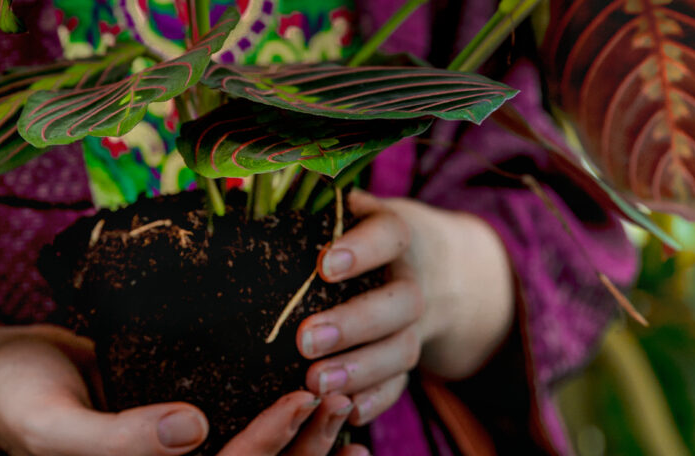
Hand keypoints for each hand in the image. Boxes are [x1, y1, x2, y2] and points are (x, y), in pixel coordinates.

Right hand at [0, 323, 368, 455]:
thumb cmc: (13, 398)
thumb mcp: (54, 426)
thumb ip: (119, 440)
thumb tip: (194, 430)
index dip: (270, 445)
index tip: (304, 397)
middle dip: (306, 445)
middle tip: (341, 395)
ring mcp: (177, 453)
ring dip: (306, 439)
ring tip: (345, 401)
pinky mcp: (180, 424)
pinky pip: (240, 430)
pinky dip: (284, 427)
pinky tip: (316, 405)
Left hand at [298, 191, 514, 425]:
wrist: (445, 267)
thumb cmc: (373, 232)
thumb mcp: (358, 206)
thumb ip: (317, 201)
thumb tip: (249, 182)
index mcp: (401, 233)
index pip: (390, 235)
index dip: (363, 250)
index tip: (325, 265)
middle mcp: (416, 280)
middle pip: (399, 303)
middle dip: (354, 324)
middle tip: (306, 341)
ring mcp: (419, 324)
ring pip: (402, 349)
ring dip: (361, 369)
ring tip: (315, 384)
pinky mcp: (414, 357)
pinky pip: (403, 383)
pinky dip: (377, 400)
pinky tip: (345, 412)